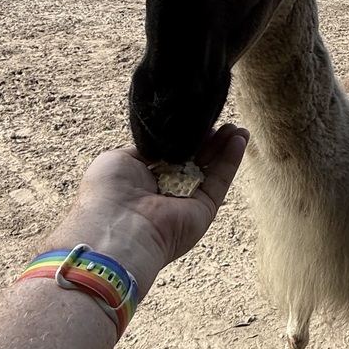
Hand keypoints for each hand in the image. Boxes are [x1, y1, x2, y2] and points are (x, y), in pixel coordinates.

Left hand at [47, 124, 248, 296]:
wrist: (119, 230)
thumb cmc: (108, 195)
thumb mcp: (118, 159)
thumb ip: (144, 148)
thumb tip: (164, 140)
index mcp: (142, 179)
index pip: (169, 153)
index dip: (182, 136)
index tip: (194, 118)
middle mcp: (165, 191)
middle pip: (193, 159)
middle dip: (208, 139)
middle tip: (220, 121)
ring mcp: (186, 201)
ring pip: (210, 168)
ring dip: (224, 146)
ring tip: (236, 127)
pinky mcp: (204, 209)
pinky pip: (220, 180)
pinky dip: (231, 160)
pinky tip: (239, 139)